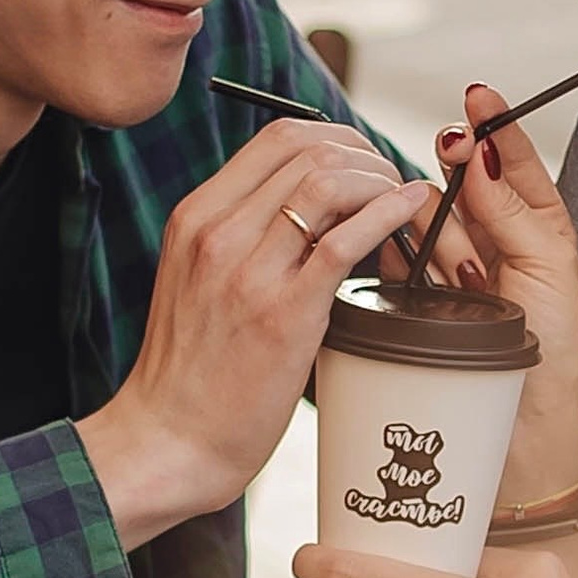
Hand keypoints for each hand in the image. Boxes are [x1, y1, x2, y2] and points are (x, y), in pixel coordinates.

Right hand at [80, 118, 427, 548]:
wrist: (167, 441)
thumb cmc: (191, 372)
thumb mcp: (200, 281)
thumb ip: (244, 238)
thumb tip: (314, 208)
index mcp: (196, 217)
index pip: (278, 136)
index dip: (337, 137)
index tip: (366, 161)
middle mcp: (217, 232)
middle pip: (308, 149)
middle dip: (367, 154)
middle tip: (394, 182)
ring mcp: (247, 270)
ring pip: (328, 182)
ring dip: (381, 180)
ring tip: (403, 203)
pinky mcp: (282, 313)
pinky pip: (343, 241)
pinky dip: (388, 214)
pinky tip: (410, 212)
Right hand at [411, 81, 577, 502]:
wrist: (521, 431)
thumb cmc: (551, 354)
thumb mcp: (549, 270)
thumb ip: (514, 210)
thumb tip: (483, 157)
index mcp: (535, 226)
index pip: (512, 161)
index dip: (495, 126)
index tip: (478, 95)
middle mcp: (491, 240)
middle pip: (461, 183)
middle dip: (458, 174)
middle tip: (450, 155)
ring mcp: (451, 267)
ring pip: (427, 216)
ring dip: (438, 227)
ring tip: (457, 265)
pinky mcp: (416, 295)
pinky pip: (398, 255)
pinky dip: (400, 252)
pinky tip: (411, 266)